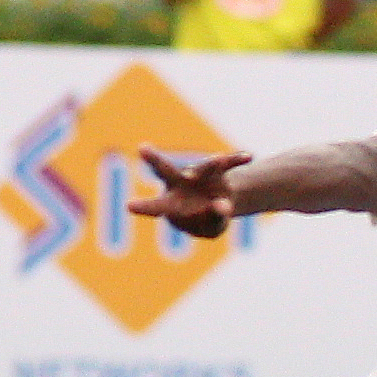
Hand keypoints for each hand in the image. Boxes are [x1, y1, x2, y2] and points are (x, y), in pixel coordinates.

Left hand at [129, 146, 248, 237]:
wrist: (219, 202)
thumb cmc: (205, 219)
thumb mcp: (212, 227)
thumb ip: (213, 220)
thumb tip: (221, 206)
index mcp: (170, 204)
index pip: (156, 206)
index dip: (144, 206)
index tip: (128, 206)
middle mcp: (179, 183)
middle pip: (165, 170)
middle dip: (154, 160)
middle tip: (142, 148)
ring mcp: (198, 173)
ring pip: (202, 165)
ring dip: (210, 163)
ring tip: (220, 159)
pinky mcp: (217, 166)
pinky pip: (229, 163)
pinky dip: (236, 159)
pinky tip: (247, 156)